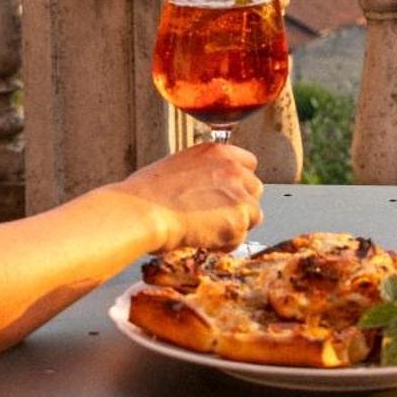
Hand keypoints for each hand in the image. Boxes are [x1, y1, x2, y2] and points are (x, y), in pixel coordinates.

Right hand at [112, 141, 262, 251]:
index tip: (228, 195)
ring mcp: (238, 192)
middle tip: (215, 218)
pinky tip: (203, 240)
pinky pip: (240, 237)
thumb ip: (203, 174)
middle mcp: (232, 168)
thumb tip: (208, 188)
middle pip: (255, 190)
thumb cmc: (147, 194)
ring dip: (233, 226)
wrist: (141, 212)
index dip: (239, 183)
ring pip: (252, 215)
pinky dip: (225, 244)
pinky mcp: (240, 217)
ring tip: (205, 231)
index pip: (249, 163)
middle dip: (239, 205)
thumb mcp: (178, 167)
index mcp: (217, 152)